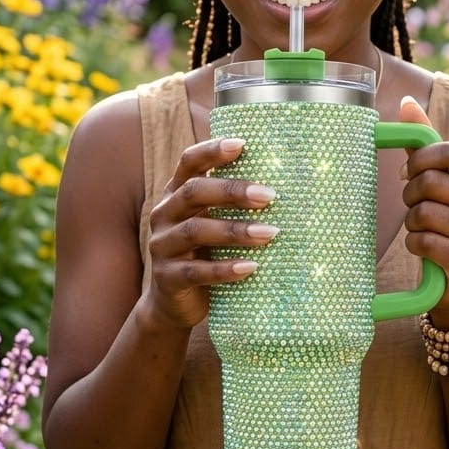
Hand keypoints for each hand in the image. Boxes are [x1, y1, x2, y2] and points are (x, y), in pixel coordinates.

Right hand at [143, 137, 276, 330]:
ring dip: (236, 231)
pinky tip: (251, 267)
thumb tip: (287, 184)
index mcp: (176, 194)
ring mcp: (162, 246)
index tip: (242, 145)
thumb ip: (232, 204)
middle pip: (194, 192)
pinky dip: (225, 269)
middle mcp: (164, 214)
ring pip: (196, 231)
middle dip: (232, 191)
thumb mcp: (213, 223)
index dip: (212, 151)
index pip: (189, 163)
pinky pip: (196, 271)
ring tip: (271, 232)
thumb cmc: (206, 253)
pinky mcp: (167, 278)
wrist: (176, 303)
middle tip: (269, 196)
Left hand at [397, 96, 448, 321]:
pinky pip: (425, 243)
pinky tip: (424, 248)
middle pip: (432, 183)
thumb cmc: (447, 216)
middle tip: (413, 205)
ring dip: (412, 222)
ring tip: (422, 227)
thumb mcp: (440, 178)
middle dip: (410, 195)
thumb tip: (406, 103)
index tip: (406, 172)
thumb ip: (424, 142)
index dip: (419, 159)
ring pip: (425, 214)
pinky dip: (414, 244)